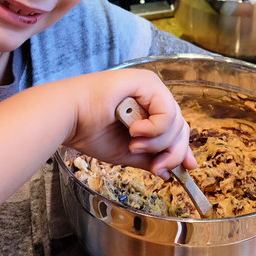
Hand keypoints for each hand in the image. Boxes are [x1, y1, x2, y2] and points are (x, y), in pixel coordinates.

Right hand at [63, 69, 195, 178]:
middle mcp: (153, 95)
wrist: (69, 117)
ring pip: (176, 122)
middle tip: (157, 167)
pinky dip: (154, 128)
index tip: (186, 169)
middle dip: (172, 152)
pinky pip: (166, 112)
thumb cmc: (90, 130)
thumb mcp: (127, 152)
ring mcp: (151, 87)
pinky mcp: (147, 82)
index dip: (183, 149)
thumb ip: (150, 158)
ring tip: (134, 144)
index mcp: (148, 109)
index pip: (177, 128)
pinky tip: (135, 131)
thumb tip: (169, 172)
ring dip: (157, 142)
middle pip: (181, 126)